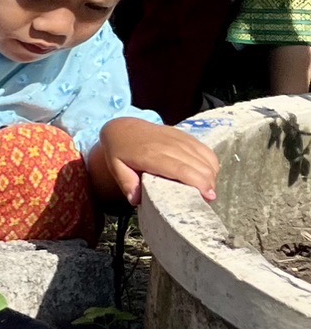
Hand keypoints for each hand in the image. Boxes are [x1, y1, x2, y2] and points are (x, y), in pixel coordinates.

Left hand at [98, 116, 217, 206]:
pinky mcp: (184, 135)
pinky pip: (205, 149)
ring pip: (205, 157)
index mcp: (152, 156)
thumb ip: (127, 184)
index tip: (209, 197)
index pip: (182, 170)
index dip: (199, 183)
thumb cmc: (120, 151)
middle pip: (199, 166)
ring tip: (207, 188)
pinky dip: (211, 163)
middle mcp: (168, 146)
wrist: (122, 127)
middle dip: (208, 184)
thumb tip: (135, 201)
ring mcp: (178, 138)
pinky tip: (208, 174)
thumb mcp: (116, 168)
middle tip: (207, 198)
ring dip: (211, 174)